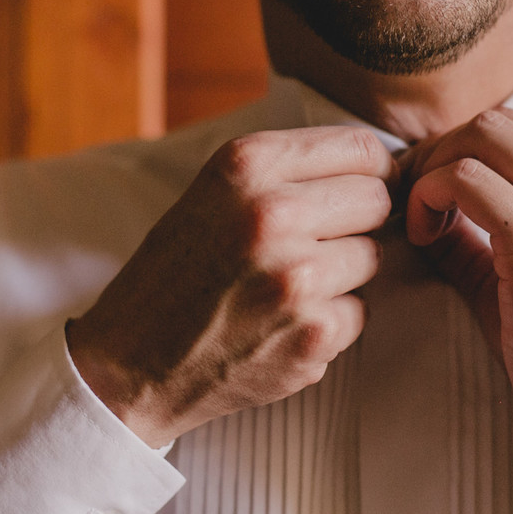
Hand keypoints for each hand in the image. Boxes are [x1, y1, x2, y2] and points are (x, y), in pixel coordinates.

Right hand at [67, 126, 396, 447]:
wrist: (130, 364)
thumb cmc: (179, 271)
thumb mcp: (216, 191)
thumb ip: (289, 170)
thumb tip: (382, 166)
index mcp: (248, 165)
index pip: (362, 149)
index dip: (372, 172)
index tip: (361, 189)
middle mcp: (274, 213)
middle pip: (377, 200)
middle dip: (357, 221)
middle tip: (317, 242)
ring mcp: (297, 278)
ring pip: (373, 257)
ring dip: (343, 273)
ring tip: (288, 286)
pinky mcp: (313, 334)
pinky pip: (358, 312)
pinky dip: (330, 321)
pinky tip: (283, 324)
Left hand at [401, 108, 512, 494]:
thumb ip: (495, 223)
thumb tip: (427, 196)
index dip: (464, 147)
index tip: (432, 183)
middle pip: (496, 123)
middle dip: (440, 151)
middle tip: (409, 194)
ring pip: (479, 139)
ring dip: (432, 171)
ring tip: (418, 219)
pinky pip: (466, 181)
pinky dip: (430, 197)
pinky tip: (423, 236)